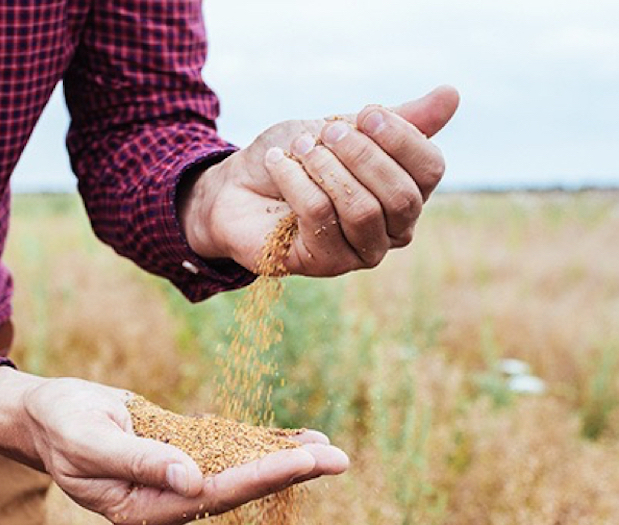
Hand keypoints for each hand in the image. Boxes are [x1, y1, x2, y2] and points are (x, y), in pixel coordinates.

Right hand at [0, 367, 347, 524]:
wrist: (47, 415)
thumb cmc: (60, 425)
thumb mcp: (89, 440)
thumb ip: (139, 461)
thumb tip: (192, 480)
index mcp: (143, 509)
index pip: (213, 495)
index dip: (260, 476)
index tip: (304, 462)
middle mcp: (167, 502)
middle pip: (237, 489)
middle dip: (287, 472)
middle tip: (339, 459)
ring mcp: (176, 483)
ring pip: (238, 472)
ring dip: (282, 460)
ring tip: (328, 450)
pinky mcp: (181, 459)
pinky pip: (225, 454)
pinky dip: (258, 445)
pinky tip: (292, 438)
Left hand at [179, 85, 459, 275]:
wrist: (237, 187)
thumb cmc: (295, 157)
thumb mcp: (342, 126)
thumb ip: (394, 119)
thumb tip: (452, 95)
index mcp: (405, 193)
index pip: (430, 171)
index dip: (402, 138)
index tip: (366, 113)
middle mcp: (391, 230)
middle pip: (402, 197)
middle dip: (362, 155)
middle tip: (325, 132)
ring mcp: (358, 252)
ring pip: (363, 211)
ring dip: (327, 169)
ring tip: (300, 147)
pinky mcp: (323, 264)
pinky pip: (321, 218)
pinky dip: (297, 182)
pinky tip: (280, 164)